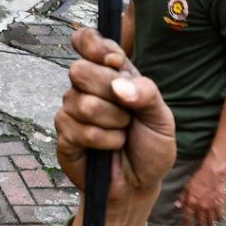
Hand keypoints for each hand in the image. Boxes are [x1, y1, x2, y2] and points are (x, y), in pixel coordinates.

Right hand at [54, 27, 176, 225]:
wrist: (139, 185)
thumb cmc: (150, 147)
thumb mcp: (162, 117)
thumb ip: (146, 93)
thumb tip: (118, 84)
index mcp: (111, 73)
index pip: (87, 40)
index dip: (94, 45)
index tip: (114, 62)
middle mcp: (87, 87)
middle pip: (80, 70)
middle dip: (110, 93)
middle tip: (128, 113)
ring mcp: (72, 110)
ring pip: (81, 102)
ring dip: (111, 122)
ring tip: (121, 134)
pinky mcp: (64, 134)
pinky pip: (78, 129)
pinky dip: (103, 141)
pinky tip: (109, 147)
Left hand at [175, 160, 225, 225]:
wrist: (213, 174)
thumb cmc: (200, 179)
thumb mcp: (187, 187)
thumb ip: (183, 198)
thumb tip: (178, 206)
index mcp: (192, 203)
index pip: (188, 218)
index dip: (186, 224)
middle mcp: (201, 207)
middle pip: (200, 222)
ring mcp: (211, 207)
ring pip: (210, 221)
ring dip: (209, 224)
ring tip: (208, 225)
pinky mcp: (220, 205)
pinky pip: (220, 216)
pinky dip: (218, 219)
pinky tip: (217, 219)